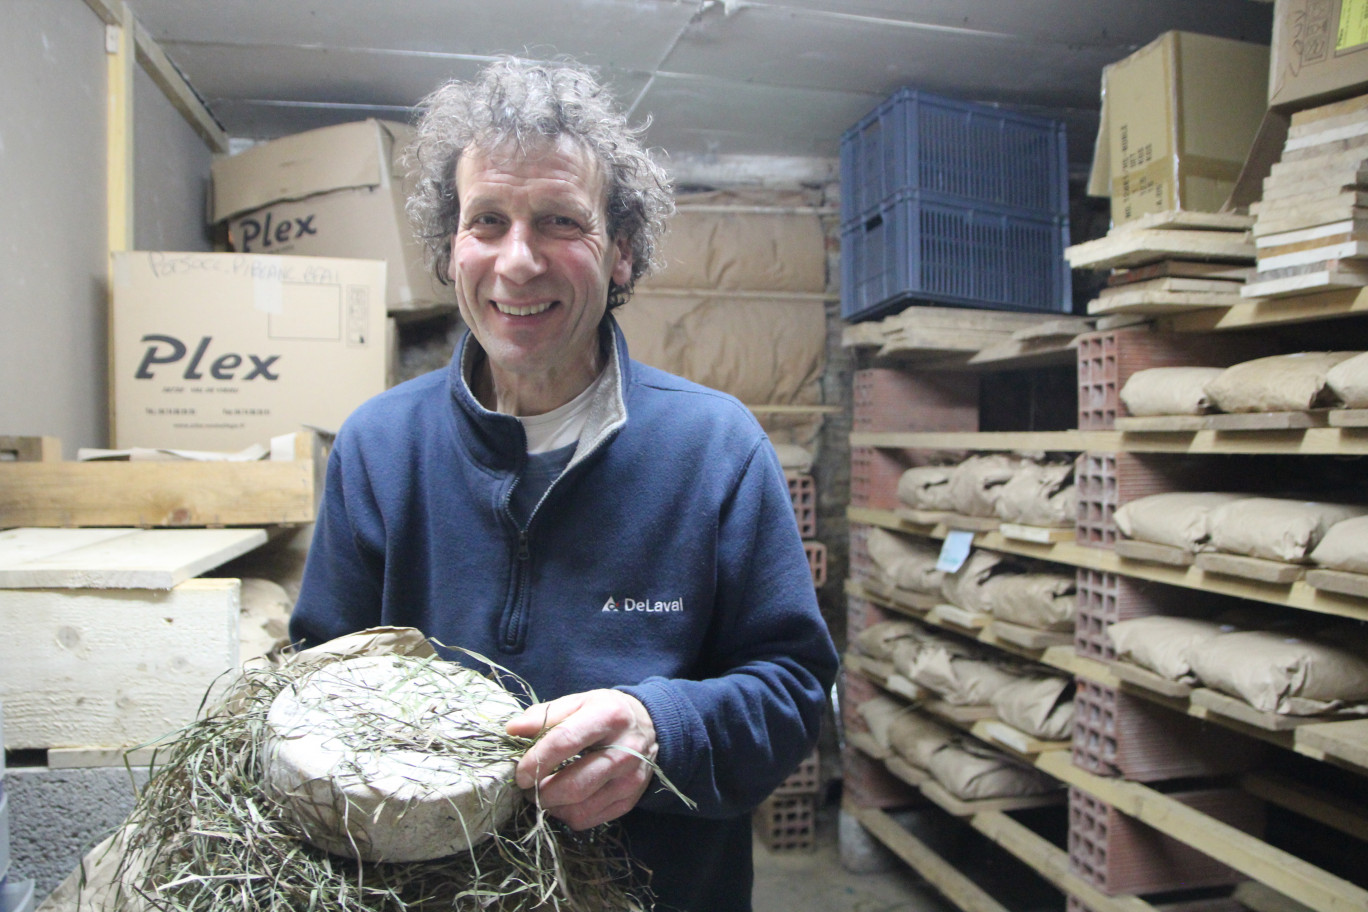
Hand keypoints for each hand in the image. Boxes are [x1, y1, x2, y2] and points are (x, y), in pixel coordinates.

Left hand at [505, 689, 657, 830]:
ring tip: (542, 794)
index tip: (519, 773)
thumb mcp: (578, 702)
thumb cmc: (605, 712)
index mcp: (608, 716)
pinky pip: (589, 819)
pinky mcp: (630, 800)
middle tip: (527, 788)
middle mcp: (625, 750)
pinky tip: (562, 801)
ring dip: (552, 807)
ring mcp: (630, 779)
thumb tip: (512, 730)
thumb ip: (545, 714)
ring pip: (581, 808)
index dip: (537, 760)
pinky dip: (567, 815)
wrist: (650, 727)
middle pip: (575, 784)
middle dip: (542, 792)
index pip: (565, 741)